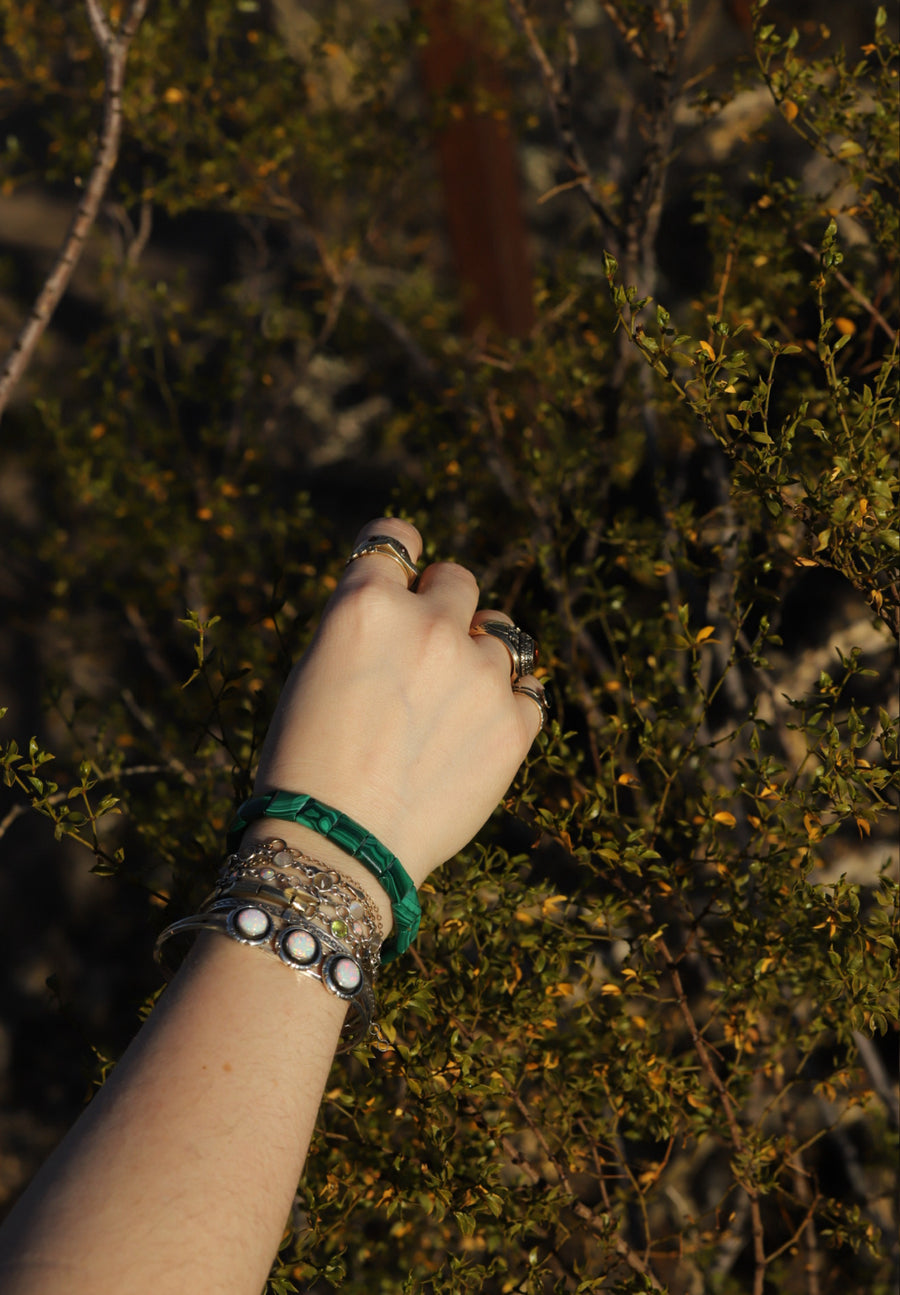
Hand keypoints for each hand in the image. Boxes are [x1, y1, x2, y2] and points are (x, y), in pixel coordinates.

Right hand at [249, 517, 542, 893]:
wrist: (339, 846)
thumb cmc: (308, 763)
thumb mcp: (316, 670)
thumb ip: (367, 627)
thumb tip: (410, 606)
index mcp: (365, 604)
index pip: (395, 538)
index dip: (399, 556)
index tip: (402, 578)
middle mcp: (428, 625)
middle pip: (457, 579)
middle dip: (442, 605)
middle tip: (424, 651)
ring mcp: (478, 674)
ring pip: (500, 633)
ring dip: (477, 657)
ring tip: (448, 705)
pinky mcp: (513, 724)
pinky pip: (529, 688)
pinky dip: (508, 701)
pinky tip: (476, 729)